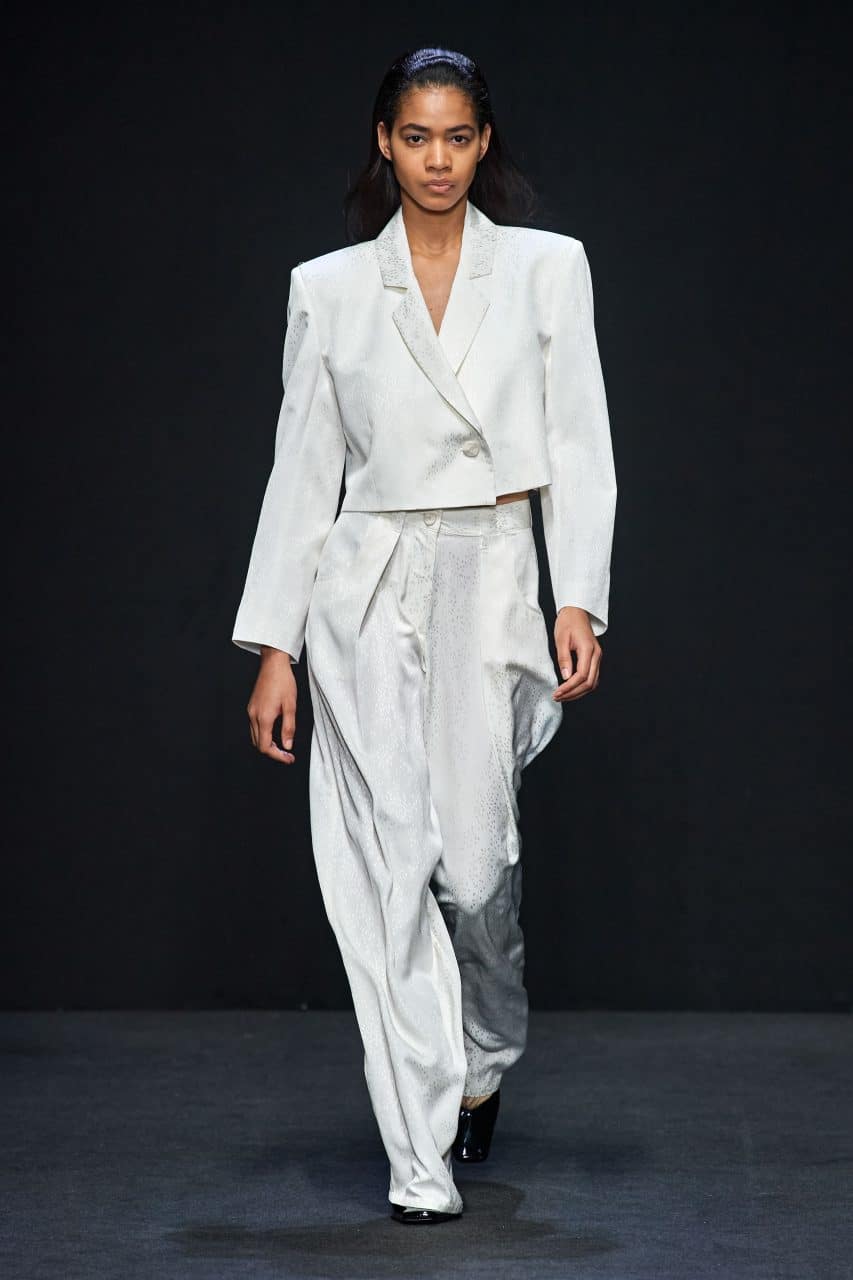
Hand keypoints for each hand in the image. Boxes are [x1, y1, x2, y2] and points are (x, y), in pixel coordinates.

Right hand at [247, 647, 297, 762]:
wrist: (273, 664)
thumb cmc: (283, 682)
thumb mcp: (291, 706)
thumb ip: (289, 728)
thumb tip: (287, 746)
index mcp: (264, 718)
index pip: (266, 747)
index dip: (277, 756)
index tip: (289, 758)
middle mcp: (254, 716)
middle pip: (259, 744)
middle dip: (273, 752)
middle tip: (287, 754)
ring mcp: (251, 711)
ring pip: (255, 737)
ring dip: (267, 744)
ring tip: (282, 746)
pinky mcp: (251, 707)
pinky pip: (254, 727)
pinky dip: (263, 735)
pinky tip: (274, 732)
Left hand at [552, 607, 600, 701]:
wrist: (576, 612)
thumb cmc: (568, 623)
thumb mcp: (561, 639)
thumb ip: (564, 658)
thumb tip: (565, 677)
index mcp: (589, 649)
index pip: (581, 675)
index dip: (569, 687)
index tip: (558, 692)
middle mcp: (596, 655)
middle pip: (589, 683)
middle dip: (573, 693)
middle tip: (558, 697)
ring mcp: (597, 657)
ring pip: (592, 683)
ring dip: (578, 692)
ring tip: (563, 696)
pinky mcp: (595, 659)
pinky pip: (592, 677)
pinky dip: (582, 686)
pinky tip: (571, 689)